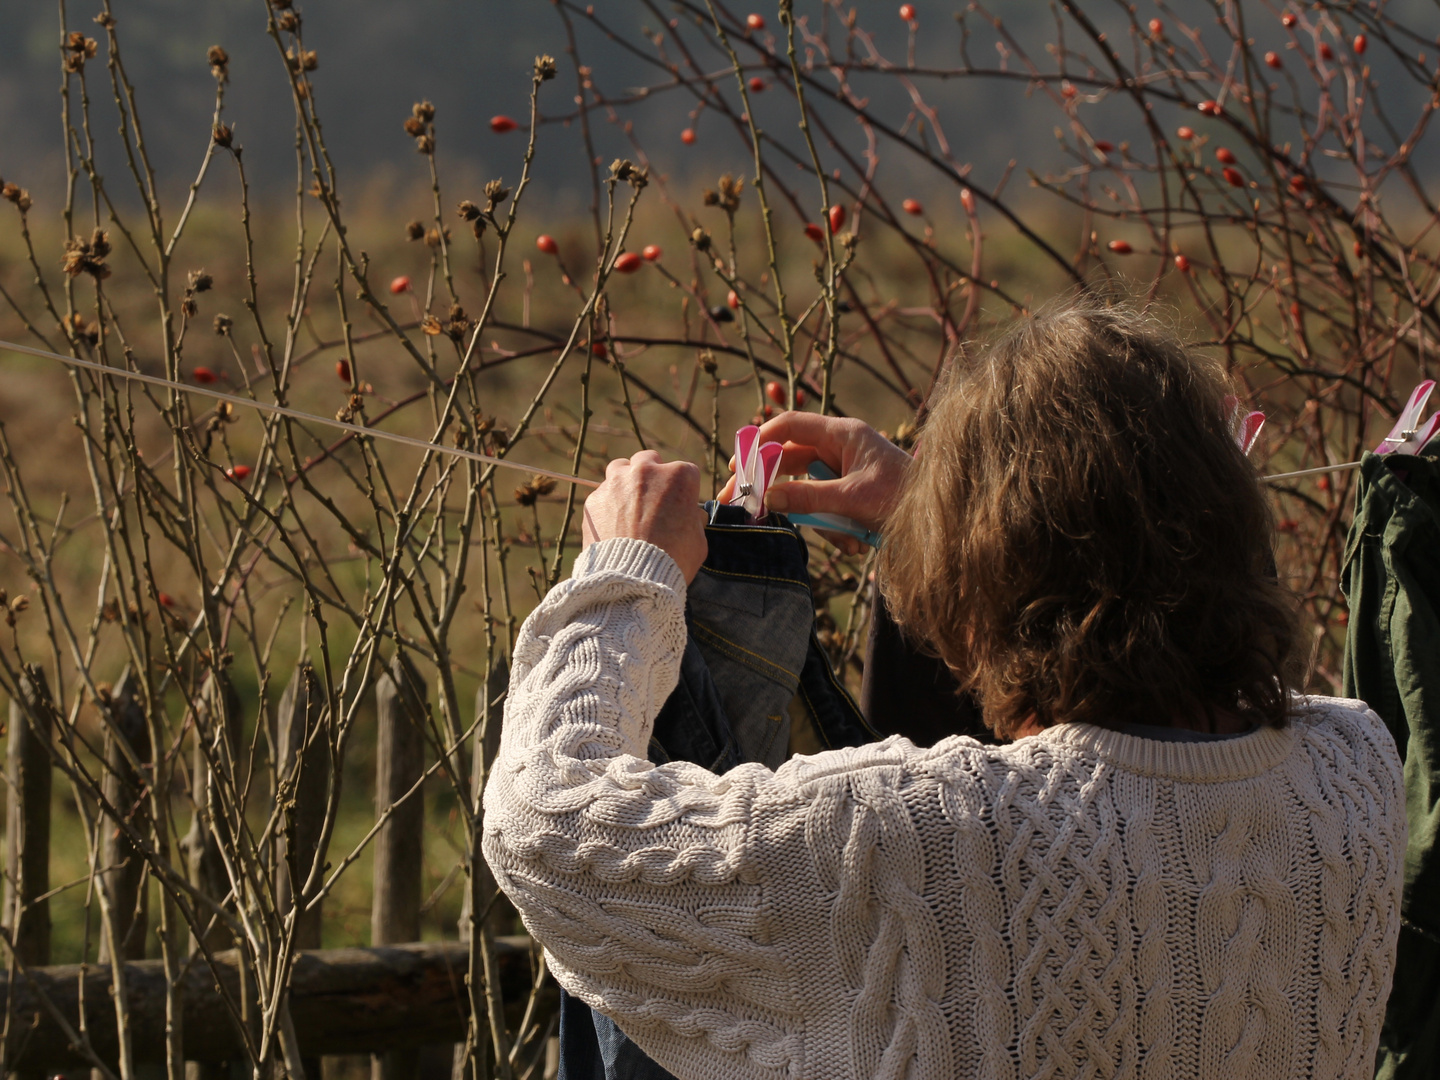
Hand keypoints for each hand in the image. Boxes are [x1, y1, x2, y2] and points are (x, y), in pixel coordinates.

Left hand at [581, 451, 708, 581]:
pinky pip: (602, 494)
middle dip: (652, 476)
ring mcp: (617, 482)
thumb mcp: (698, 540)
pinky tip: (613, 524)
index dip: (682, 489)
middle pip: (649, 461)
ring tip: (628, 505)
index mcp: (679, 477)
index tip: (679, 503)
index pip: (685, 471)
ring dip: (626, 481)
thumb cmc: (672, 560)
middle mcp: (647, 471)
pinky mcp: (595, 498)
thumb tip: (690, 514)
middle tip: (652, 500)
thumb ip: (694, 520)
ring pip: (620, 468)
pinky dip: (607, 505)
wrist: (632, 579)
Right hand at [718, 413, 911, 532]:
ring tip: (846, 539)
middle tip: (743, 504)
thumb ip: (809, 497)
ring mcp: (843, 471)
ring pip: (806, 491)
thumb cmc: (904, 497)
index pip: (790, 426)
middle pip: (789, 460)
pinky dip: (834, 529)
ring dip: (818, 520)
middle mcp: (839, 447)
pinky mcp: (848, 493)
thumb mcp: (853, 498)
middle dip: (772, 486)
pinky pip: (824, 508)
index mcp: (842, 434)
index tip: (740, 462)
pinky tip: (856, 543)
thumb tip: (767, 496)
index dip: (761, 440)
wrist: (939, 521)